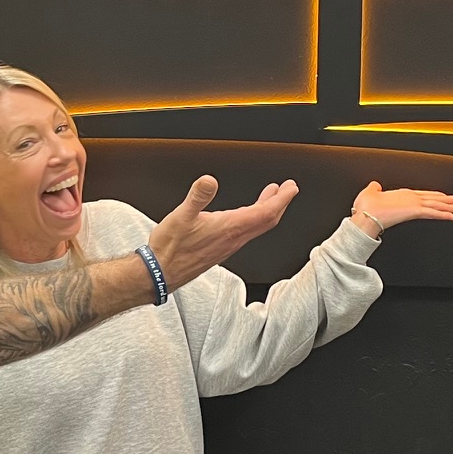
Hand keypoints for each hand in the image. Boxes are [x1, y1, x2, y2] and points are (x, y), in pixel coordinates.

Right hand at [148, 175, 298, 289]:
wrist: (160, 273)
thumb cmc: (170, 248)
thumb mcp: (181, 216)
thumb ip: (197, 197)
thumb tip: (210, 180)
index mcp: (229, 228)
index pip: (265, 213)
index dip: (281, 199)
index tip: (291, 188)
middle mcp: (233, 239)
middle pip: (266, 221)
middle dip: (280, 203)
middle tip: (288, 189)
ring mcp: (228, 245)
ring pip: (257, 227)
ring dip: (268, 210)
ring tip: (272, 197)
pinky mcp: (221, 249)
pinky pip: (246, 233)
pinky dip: (253, 219)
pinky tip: (246, 214)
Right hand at [351, 181, 452, 235]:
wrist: (366, 215)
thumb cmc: (366, 207)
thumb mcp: (370, 193)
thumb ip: (375, 189)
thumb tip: (375, 185)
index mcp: (401, 194)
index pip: (421, 195)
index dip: (433, 196)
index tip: (441, 197)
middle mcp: (409, 197)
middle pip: (432, 198)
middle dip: (445, 200)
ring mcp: (413, 203)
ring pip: (435, 204)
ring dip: (448, 206)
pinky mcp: (414, 211)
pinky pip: (432, 213)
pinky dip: (442, 214)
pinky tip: (451, 216)